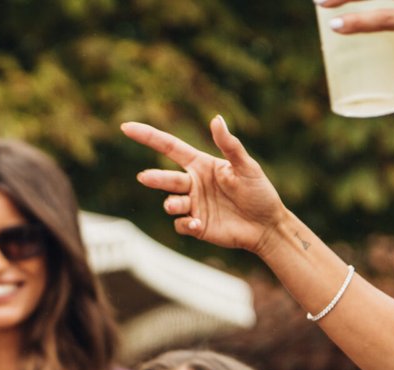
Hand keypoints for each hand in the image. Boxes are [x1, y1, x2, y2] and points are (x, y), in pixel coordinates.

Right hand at [122, 116, 288, 257]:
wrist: (266, 226)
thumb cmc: (260, 192)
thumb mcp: (247, 166)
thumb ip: (230, 145)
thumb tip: (215, 119)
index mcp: (201, 165)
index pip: (169, 147)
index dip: (147, 136)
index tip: (126, 127)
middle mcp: (193, 184)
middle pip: (165, 178)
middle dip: (154, 178)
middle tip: (144, 177)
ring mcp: (193, 205)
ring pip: (170, 203)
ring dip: (172, 204)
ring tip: (178, 206)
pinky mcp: (195, 225)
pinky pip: (180, 224)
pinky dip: (185, 223)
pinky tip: (199, 224)